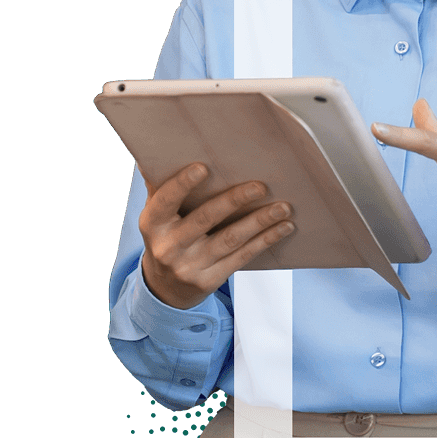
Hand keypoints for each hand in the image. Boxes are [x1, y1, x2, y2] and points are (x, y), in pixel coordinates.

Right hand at [138, 162, 295, 310]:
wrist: (165, 288)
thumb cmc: (167, 237)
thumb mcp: (158, 214)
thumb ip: (161, 185)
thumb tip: (160, 149)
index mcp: (152, 224)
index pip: (165, 201)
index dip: (182, 184)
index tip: (204, 167)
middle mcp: (168, 246)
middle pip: (205, 218)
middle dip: (234, 200)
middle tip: (261, 186)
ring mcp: (189, 266)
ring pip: (229, 239)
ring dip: (259, 221)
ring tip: (284, 207)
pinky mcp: (209, 280)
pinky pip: (242, 256)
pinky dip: (265, 240)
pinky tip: (284, 227)